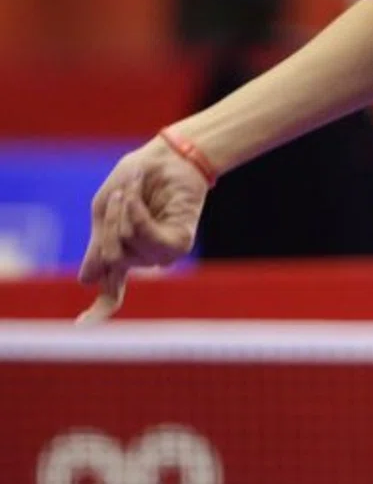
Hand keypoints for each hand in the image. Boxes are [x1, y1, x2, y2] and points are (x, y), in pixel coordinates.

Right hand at [76, 136, 210, 322]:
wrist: (167, 156)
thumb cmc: (136, 180)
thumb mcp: (104, 211)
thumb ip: (98, 245)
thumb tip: (87, 281)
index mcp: (122, 253)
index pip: (111, 289)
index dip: (99, 309)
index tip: (81, 328)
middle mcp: (142, 257)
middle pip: (110, 257)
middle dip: (108, 221)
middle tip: (121, 193)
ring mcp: (161, 252)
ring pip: (126, 247)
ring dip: (124, 213)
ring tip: (134, 190)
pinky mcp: (178, 242)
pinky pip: (146, 237)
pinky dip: (138, 215)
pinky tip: (138, 199)